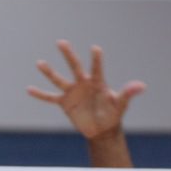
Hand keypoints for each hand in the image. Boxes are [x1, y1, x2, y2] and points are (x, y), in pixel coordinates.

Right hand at [27, 41, 146, 141]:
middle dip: (68, 55)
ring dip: (49, 72)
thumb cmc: (112, 113)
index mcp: (97, 81)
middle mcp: (83, 83)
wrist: (101, 128)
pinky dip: (40, 94)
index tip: (96, 48)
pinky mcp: (64, 102)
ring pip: (59, 79)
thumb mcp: (121, 104)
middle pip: (75, 66)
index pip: (97, 68)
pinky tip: (29, 89)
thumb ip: (128, 93)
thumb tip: (141, 86)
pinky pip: (50, 97)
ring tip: (39, 62)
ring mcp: (72, 91)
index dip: (97, 59)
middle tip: (61, 42)